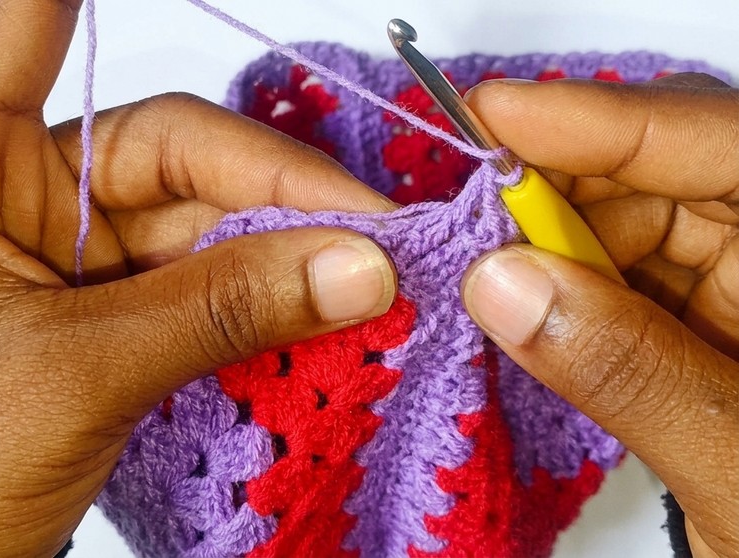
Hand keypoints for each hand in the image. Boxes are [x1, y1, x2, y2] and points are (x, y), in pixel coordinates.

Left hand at [0, 1, 397, 555]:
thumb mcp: (80, 372)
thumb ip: (222, 310)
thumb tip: (358, 268)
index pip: (20, 26)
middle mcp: (10, 191)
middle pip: (165, 148)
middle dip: (273, 185)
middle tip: (370, 227)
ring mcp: (61, 253)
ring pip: (194, 218)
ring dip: (279, 246)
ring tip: (365, 277)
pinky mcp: (98, 310)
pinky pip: (194, 279)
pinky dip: (254, 294)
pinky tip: (318, 305)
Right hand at [462, 76, 738, 555]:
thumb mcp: (737, 467)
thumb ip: (628, 371)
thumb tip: (503, 284)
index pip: (721, 146)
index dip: (603, 120)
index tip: (495, 115)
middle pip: (662, 171)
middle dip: (556, 186)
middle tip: (466, 212)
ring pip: (629, 220)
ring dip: (547, 240)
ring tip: (480, 270)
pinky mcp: (700, 315)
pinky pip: (617, 274)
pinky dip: (559, 286)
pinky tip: (517, 300)